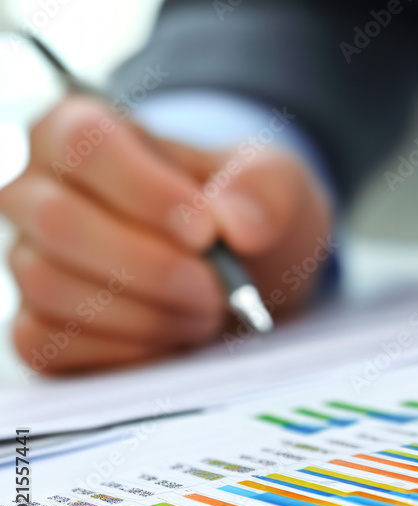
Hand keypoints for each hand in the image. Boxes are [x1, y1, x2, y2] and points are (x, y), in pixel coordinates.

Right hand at [1, 96, 331, 373]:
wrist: (247, 275)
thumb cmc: (242, 215)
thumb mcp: (276, 185)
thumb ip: (265, 191)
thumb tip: (239, 223)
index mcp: (80, 130)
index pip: (85, 142)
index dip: (147, 191)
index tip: (205, 231)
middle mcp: (37, 192)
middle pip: (59, 221)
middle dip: (153, 266)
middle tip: (216, 288)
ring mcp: (29, 261)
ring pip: (52, 286)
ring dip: (146, 311)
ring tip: (206, 312)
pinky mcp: (37, 328)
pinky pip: (50, 343)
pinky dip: (124, 350)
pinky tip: (174, 338)